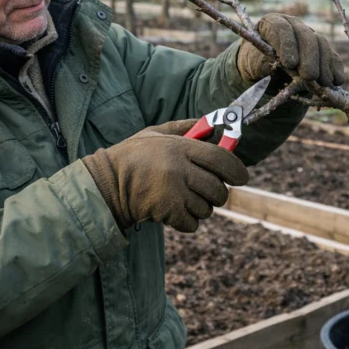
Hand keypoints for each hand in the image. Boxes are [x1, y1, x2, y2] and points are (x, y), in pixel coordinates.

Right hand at [81, 119, 248, 232]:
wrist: (106, 184)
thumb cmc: (133, 157)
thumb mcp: (155, 134)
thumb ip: (185, 128)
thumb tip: (213, 125)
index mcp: (180, 147)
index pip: (222, 159)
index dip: (237, 171)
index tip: (242, 178)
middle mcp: (179, 169)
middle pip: (218, 188)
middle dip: (217, 194)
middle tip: (207, 192)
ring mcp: (173, 192)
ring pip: (206, 208)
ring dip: (199, 208)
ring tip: (181, 200)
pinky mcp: (167, 212)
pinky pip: (193, 223)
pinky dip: (187, 222)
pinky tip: (174, 212)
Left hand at [237, 13, 345, 88]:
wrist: (265, 73)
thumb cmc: (255, 65)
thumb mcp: (252, 64)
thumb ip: (260, 62)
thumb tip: (275, 65)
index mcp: (272, 23)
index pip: (281, 28)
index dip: (287, 45)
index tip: (289, 64)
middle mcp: (293, 26)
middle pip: (305, 35)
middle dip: (309, 57)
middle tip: (309, 76)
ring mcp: (309, 35)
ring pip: (321, 44)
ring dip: (324, 64)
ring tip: (322, 83)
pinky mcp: (322, 50)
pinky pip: (332, 55)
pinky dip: (335, 68)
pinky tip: (336, 81)